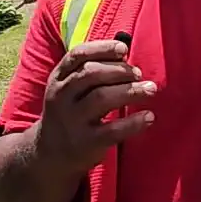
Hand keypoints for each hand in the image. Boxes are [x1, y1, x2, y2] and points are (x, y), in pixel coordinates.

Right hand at [32, 40, 156, 174]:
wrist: (50, 153)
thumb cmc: (69, 112)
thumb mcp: (68, 89)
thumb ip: (89, 71)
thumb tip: (124, 54)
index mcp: (57, 79)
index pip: (77, 55)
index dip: (102, 48)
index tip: (123, 49)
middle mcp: (61, 97)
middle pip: (91, 74)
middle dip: (119, 70)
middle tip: (139, 73)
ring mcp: (72, 120)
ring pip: (102, 98)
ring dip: (130, 90)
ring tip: (150, 89)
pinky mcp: (86, 142)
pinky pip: (113, 130)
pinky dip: (133, 122)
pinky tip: (149, 116)